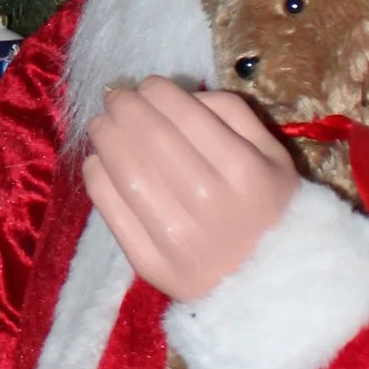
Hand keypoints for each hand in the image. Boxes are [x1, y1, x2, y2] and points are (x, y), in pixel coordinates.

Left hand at [81, 79, 297, 300]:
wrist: (270, 283)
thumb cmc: (268, 208)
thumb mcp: (272, 155)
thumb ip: (232, 113)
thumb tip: (176, 94)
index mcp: (243, 169)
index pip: (183, 113)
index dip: (155, 91)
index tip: (145, 86)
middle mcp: (209, 201)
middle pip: (149, 137)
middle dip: (124, 107)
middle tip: (115, 98)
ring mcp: (177, 237)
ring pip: (125, 171)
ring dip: (105, 137)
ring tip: (102, 124)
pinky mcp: (151, 264)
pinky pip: (111, 210)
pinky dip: (96, 177)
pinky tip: (98, 161)